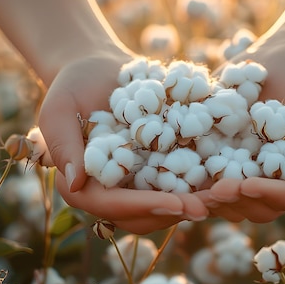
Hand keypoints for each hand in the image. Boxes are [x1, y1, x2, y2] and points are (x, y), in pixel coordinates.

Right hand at [38, 51, 208, 233]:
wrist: (97, 69)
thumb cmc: (71, 88)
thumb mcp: (58, 111)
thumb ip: (64, 146)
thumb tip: (76, 183)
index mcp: (83, 186)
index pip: (112, 205)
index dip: (143, 207)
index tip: (175, 205)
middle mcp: (111, 191)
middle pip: (142, 214)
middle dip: (174, 212)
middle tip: (208, 207)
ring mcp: (135, 182)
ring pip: (164, 205)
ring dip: (192, 203)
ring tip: (223, 198)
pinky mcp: (156, 168)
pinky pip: (178, 181)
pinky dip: (200, 183)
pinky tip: (226, 179)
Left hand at [202, 36, 284, 221]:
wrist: (278, 58)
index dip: (271, 195)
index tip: (249, 184)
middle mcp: (270, 178)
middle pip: (258, 208)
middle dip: (237, 201)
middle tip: (217, 190)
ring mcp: (242, 171)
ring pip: (229, 202)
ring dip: (213, 200)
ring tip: (196, 190)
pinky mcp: (216, 159)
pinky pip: (203, 179)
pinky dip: (190, 184)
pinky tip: (175, 178)